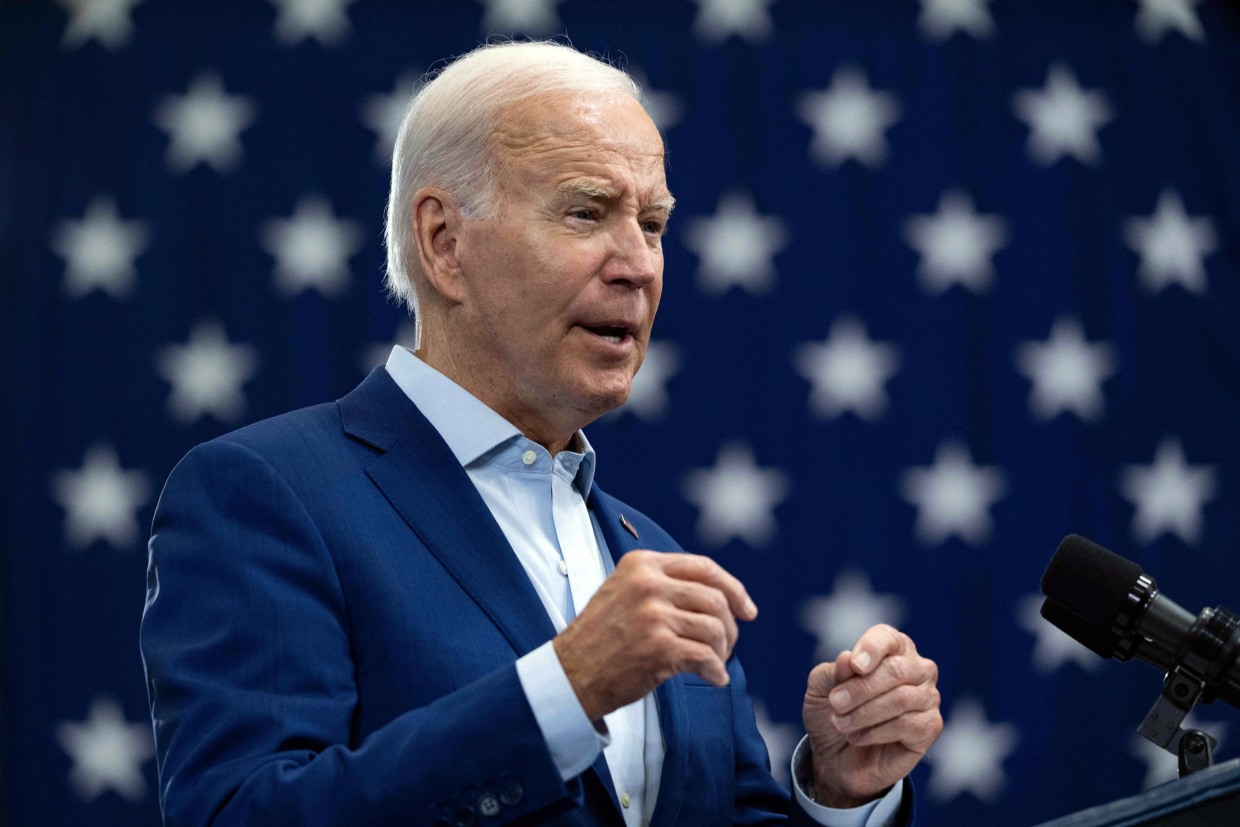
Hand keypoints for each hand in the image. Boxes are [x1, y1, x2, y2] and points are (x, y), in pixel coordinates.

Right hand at [553, 551, 756, 720]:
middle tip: (728, 646)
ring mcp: (654, 615)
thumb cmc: (600, 637)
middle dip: (730, 626)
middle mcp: (648, 584)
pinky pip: (706, 657)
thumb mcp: (624, 591)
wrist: (571, 673)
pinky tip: (713, 678)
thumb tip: (718, 596)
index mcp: (642, 564)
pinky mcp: (659, 647)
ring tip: (715, 663)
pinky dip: (716, 671)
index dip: (733, 588)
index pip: (704, 567)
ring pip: (715, 628)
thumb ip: (663, 584)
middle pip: (715, 598)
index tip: (747, 609)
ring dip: (723, 651)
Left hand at [802, 624, 940, 807]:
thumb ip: (833, 672)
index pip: (888, 639)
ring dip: (864, 713)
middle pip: (896, 670)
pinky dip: (876, 732)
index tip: (855, 666)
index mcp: (891, 649)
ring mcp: (927, 697)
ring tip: (841, 723)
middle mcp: (916, 668)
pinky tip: (858, 737)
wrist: (836, 756)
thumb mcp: (820, 689)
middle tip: (835, 703)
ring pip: (902, 698)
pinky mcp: (930, 727)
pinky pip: (908, 725)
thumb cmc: (832, 712)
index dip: (871, 649)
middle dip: (860, 689)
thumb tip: (847, 658)